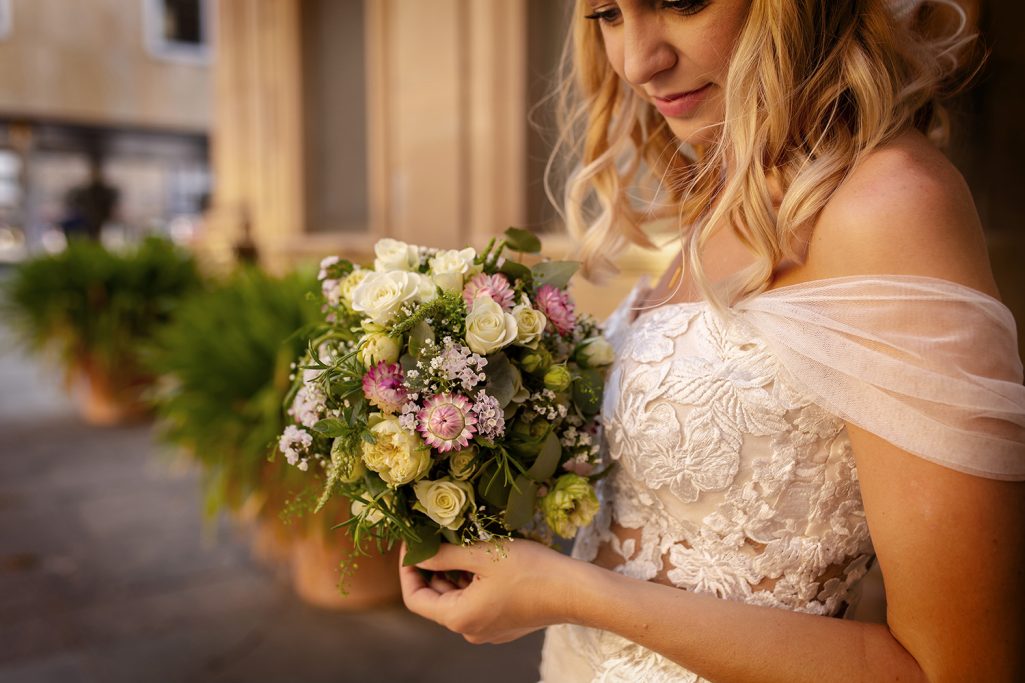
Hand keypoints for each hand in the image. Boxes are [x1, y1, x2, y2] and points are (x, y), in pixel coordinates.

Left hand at [399, 538, 583, 643]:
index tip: (411, 544)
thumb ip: (445, 555)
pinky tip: (483, 557)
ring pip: (458, 598)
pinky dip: (472, 580)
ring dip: (454, 572)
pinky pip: (477, 601)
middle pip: (436, 598)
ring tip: (460, 542)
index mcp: (459, 617)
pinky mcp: (504, 624)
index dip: (407, 570)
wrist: (575, 591)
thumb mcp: (483, 554)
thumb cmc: (530, 571)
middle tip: (434, 536)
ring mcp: (488, 629)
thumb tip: (417, 554)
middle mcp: (470, 630)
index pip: (415, 598)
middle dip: (432, 568)